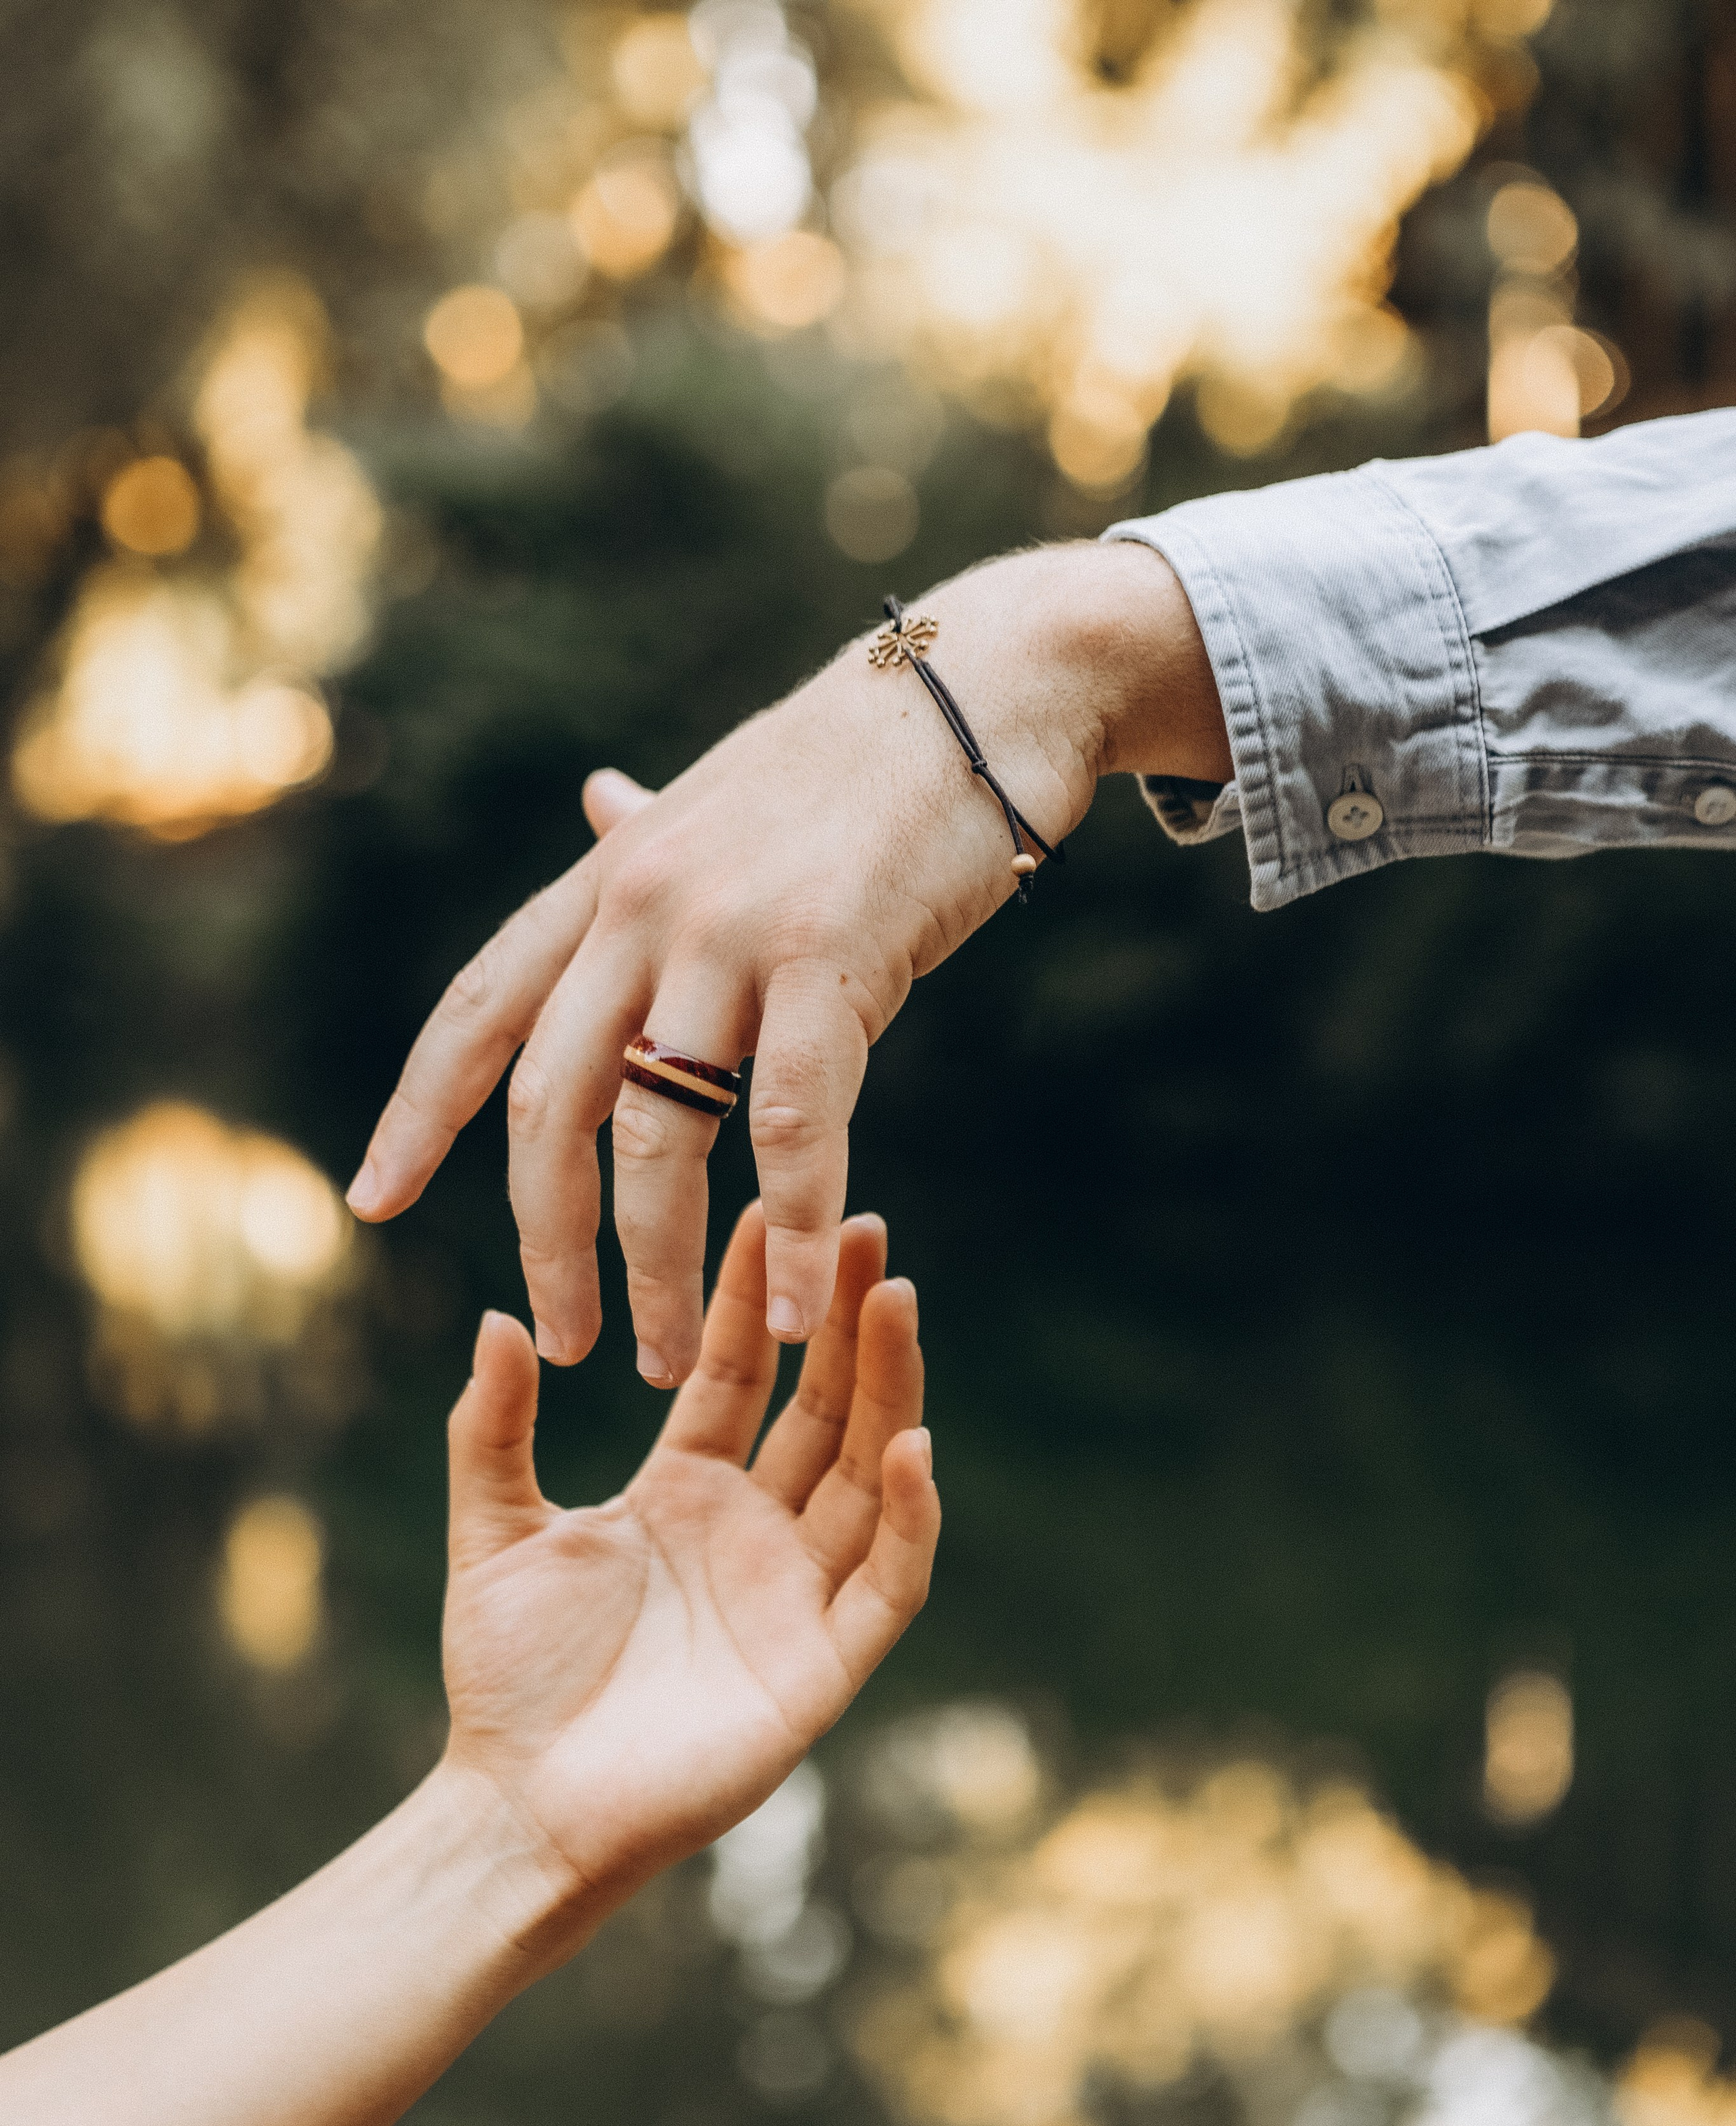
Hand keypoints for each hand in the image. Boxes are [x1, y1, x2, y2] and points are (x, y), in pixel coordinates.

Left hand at [350, 539, 1225, 1382]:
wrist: (990, 683)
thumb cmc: (860, 761)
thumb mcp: (725, 800)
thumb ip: (649, 840)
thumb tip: (595, 797)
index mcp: (608, 879)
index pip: (478, 1010)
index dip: (417, 1112)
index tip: (370, 1202)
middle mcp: (642, 905)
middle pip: (550, 1103)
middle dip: (544, 1238)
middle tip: (561, 1341)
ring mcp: (729, 930)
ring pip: (659, 1133)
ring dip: (654, 1265)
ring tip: (666, 1356)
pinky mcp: (830, 957)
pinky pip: (790, 1123)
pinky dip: (785, 1227)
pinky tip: (789, 1305)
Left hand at [442, 1201, 939, 1956]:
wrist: (522, 1803)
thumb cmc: (508, 1682)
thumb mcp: (492, 1531)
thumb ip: (493, 1430)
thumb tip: (498, 1316)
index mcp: (683, 1495)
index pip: (740, 1378)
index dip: (756, 1302)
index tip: (770, 1215)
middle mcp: (754, 1534)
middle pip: (820, 1408)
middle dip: (842, 1320)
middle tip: (860, 1227)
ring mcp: (796, 1595)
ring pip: (865, 1472)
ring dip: (887, 1386)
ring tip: (895, 1297)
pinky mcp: (824, 1664)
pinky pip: (886, 1579)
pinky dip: (908, 1514)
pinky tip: (911, 1443)